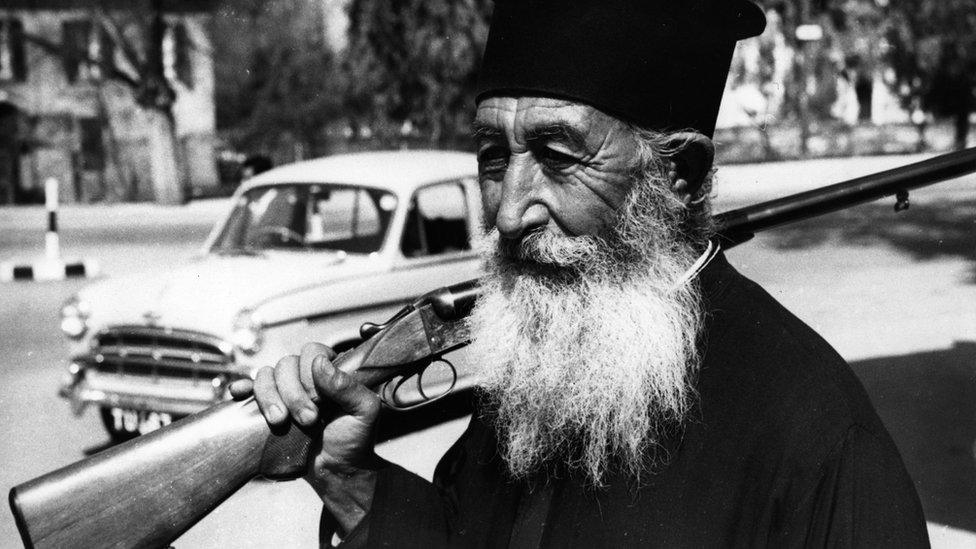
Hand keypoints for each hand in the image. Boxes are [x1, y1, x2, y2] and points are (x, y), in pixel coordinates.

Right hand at [229, 342, 382, 533]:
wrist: (336, 470)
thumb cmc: (355, 439)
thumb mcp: (365, 411)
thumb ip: (348, 386)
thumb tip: (319, 363)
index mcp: (329, 370)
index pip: (311, 352)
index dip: (310, 374)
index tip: (320, 402)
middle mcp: (305, 376)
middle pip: (285, 364)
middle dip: (293, 394)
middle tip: (308, 419)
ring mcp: (284, 391)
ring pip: (265, 375)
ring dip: (269, 397)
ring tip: (280, 422)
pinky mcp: (267, 407)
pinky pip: (248, 389)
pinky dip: (242, 388)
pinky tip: (240, 394)